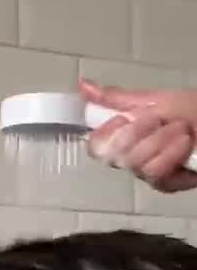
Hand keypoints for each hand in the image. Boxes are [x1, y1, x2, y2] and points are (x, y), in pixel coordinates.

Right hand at [79, 79, 196, 192]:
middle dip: (137, 132)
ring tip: (180, 130)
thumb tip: (83, 84)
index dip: (105, 133)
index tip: (123, 118)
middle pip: (112, 156)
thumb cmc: (193, 110)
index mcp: (124, 135)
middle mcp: (131, 157)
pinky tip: (185, 144)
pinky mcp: (165, 184)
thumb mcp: (153, 99)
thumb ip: (116, 98)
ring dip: (160, 141)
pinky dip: (171, 154)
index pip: (95, 145)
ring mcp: (147, 172)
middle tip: (158, 120)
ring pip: (135, 163)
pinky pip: (155, 172)